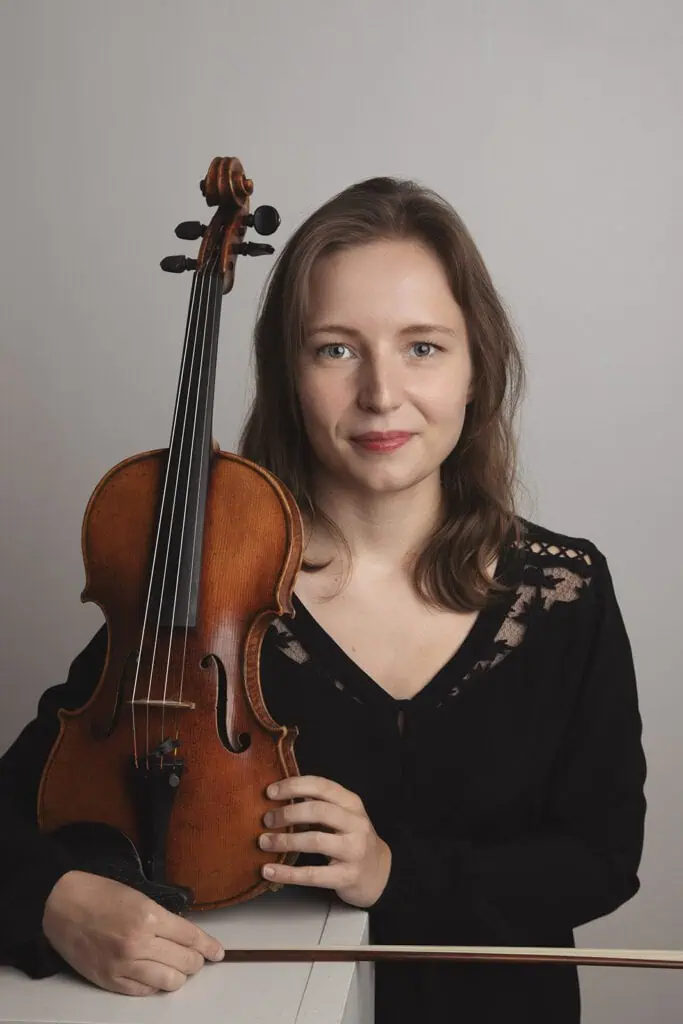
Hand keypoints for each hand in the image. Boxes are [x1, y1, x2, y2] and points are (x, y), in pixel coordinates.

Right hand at [42, 870, 223, 995]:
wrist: (62, 905)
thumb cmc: (99, 894)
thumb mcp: (139, 896)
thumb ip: (163, 917)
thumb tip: (186, 935)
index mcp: (149, 917)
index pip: (191, 937)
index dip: (209, 946)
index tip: (217, 952)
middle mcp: (139, 944)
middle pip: (185, 963)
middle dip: (196, 961)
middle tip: (196, 957)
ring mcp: (124, 965)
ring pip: (170, 982)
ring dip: (178, 975)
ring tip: (176, 967)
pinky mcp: (110, 980)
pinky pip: (144, 992)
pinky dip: (156, 986)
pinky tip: (156, 976)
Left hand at [258, 775, 391, 908]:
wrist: (378, 872)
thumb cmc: (351, 838)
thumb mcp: (342, 815)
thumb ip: (318, 803)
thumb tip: (279, 795)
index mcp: (352, 803)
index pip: (322, 786)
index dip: (294, 786)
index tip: (270, 792)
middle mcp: (356, 824)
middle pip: (318, 810)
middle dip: (287, 813)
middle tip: (266, 819)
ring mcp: (354, 851)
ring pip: (315, 841)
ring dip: (284, 841)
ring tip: (264, 842)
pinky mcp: (347, 876)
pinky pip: (313, 875)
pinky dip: (287, 873)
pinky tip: (269, 871)